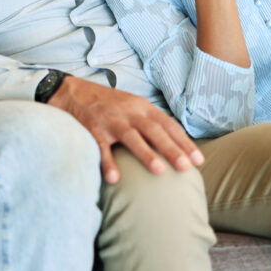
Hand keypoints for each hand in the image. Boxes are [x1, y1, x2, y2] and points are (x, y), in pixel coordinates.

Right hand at [48, 76, 203, 183]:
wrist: (72, 92)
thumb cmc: (107, 104)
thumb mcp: (132, 106)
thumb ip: (150, 122)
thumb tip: (177, 144)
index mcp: (142, 107)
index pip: (168, 124)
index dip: (184, 142)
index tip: (199, 160)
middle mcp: (128, 112)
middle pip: (154, 130)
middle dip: (172, 149)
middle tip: (187, 167)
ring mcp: (110, 120)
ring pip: (131, 136)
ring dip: (146, 153)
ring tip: (159, 170)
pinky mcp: (92, 129)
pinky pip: (101, 146)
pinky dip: (107, 162)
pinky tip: (115, 178)